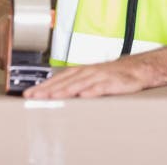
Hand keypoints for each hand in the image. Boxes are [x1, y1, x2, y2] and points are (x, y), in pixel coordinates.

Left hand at [23, 56, 152, 98]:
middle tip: (34, 97)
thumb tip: (55, 91)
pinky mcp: (112, 82)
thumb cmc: (112, 74)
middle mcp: (88, 71)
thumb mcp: (91, 76)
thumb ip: (74, 83)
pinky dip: (91, 91)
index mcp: (81, 70)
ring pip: (79, 84)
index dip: (43, 86)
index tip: (29, 93)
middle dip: (48, 89)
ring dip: (65, 90)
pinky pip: (100, 87)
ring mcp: (100, 76)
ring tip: (53, 97)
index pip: (58, 78)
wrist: (136, 69)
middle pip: (65, 81)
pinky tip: (83, 96)